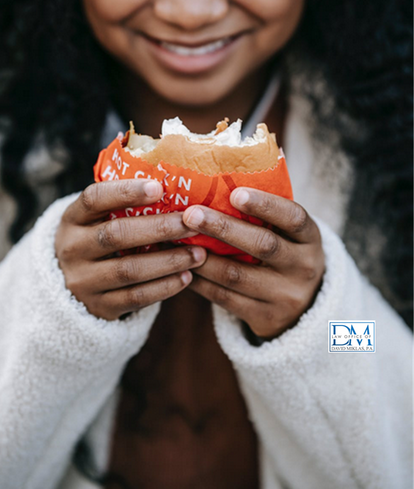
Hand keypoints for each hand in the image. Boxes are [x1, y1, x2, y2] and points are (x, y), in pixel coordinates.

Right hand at [55, 180, 206, 319]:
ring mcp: (82, 281)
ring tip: (198, 253)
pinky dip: (164, 287)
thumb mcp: (98, 218)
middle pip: (116, 235)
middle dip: (159, 228)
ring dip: (168, 261)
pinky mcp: (98, 307)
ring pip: (129, 270)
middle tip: (192, 223)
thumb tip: (174, 178)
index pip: (94, 198)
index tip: (159, 187)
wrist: (71, 285)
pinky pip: (135, 298)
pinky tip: (187, 277)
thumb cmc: (100, 238)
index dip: (125, 192)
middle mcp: (72, 249)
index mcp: (72, 218)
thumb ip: (125, 203)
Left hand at [182, 188, 324, 339]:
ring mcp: (285, 295)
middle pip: (262, 245)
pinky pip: (225, 299)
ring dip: (203, 257)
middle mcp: (302, 267)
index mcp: (310, 238)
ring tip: (177, 240)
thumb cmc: (285, 253)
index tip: (236, 193)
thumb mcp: (289, 233)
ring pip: (237, 275)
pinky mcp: (264, 317)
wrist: (305, 307)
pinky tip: (181, 267)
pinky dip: (200, 282)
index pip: (294, 217)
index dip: (266, 205)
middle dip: (224, 228)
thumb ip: (266, 211)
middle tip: (191, 214)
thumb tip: (225, 171)